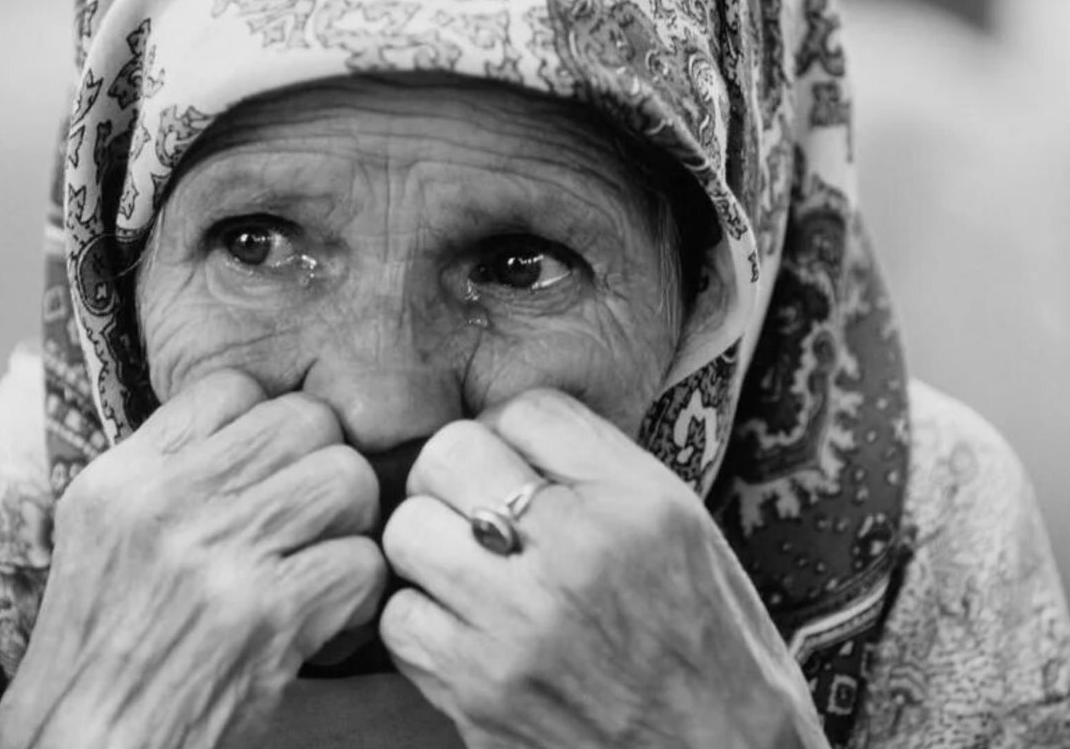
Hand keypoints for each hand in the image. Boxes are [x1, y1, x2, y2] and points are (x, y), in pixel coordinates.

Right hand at [0, 371, 386, 748]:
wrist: (89, 748)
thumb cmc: (104, 650)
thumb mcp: (103, 535)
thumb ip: (172, 473)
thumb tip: (256, 424)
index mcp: (128, 477)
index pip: (234, 388)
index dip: (270, 423)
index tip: (272, 471)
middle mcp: (170, 503)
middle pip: (307, 420)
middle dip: (326, 465)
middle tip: (317, 516)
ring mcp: (219, 555)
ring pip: (347, 478)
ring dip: (353, 524)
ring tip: (327, 562)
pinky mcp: (267, 613)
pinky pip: (362, 561)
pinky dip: (361, 595)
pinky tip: (329, 620)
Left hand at [379, 389, 827, 748]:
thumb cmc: (707, 636)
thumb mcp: (681, 523)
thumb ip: (595, 464)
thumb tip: (504, 428)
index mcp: (635, 505)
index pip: (525, 410)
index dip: (515, 431)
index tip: (524, 463)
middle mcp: (575, 558)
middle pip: (449, 453)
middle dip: (457, 471)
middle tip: (477, 502)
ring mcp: (520, 631)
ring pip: (407, 531)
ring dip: (430, 539)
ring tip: (465, 563)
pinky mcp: (480, 696)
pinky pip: (399, 620)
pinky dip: (421, 616)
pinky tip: (460, 623)